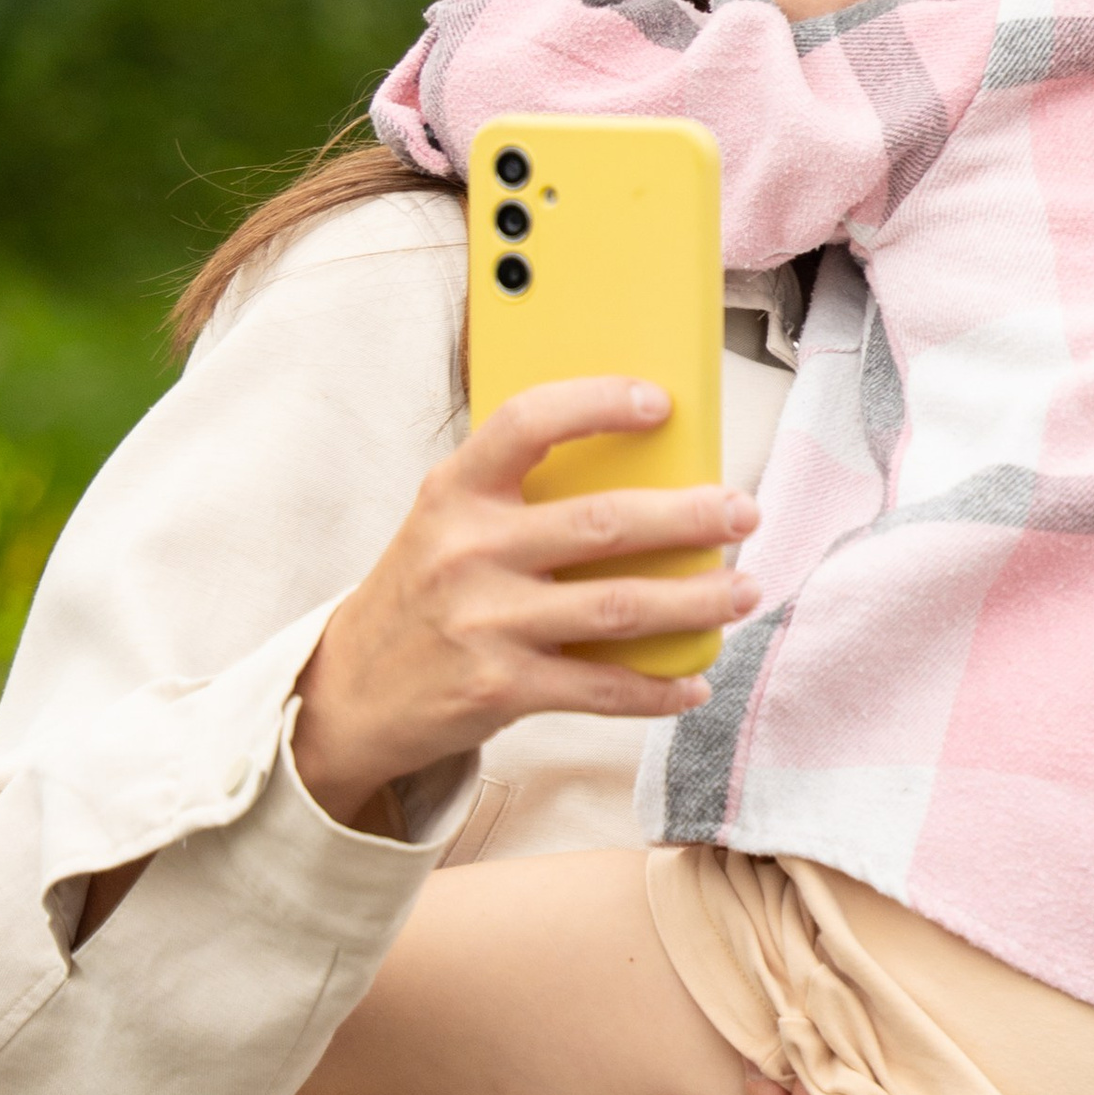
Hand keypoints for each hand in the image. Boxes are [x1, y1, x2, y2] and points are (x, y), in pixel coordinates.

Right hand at [293, 380, 760, 825]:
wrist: (349, 693)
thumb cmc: (421, 595)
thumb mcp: (447, 525)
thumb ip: (518, 498)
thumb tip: (641, 475)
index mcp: (455, 492)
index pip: (529, 423)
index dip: (599, 403)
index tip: (659, 401)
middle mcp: (467, 550)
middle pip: (605, 523)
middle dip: (691, 517)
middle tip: (744, 512)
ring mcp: (484, 623)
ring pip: (620, 607)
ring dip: (697, 600)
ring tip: (743, 590)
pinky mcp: (500, 689)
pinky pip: (601, 687)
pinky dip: (657, 687)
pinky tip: (693, 681)